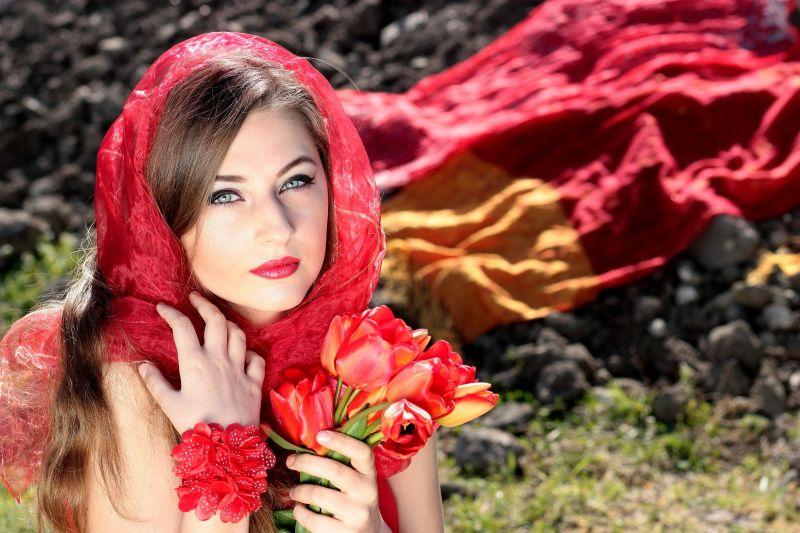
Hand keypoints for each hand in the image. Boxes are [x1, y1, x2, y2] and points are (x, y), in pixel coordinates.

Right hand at [138, 290, 265, 432]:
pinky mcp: (254, 381)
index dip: (171, 313)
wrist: (227, 445)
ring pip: (238, 334)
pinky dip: (250, 351)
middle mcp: (219, 359)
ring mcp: (239, 368)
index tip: (163, 307)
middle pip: (216, 320)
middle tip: (196, 298)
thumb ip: (156, 383)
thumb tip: (143, 366)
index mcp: (195, 362)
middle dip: (205, 304)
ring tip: (219, 321)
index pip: (183, 327)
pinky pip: (257, 358)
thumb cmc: (195, 425)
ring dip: (228, 323)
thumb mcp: (170, 405)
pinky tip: (243, 353)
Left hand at [287, 430, 390, 532]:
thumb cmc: (354, 501)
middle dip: (307, 463)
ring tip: (293, 491)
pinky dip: (300, 513)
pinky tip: (299, 509)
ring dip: (300, 490)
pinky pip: (315, 520)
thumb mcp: (357, 482)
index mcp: (370, 474)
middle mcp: (368, 492)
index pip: (362, 452)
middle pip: (335, 471)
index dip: (342, 441)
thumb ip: (342, 466)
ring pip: (320, 495)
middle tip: (291, 461)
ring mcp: (358, 514)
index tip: (320, 435)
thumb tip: (310, 445)